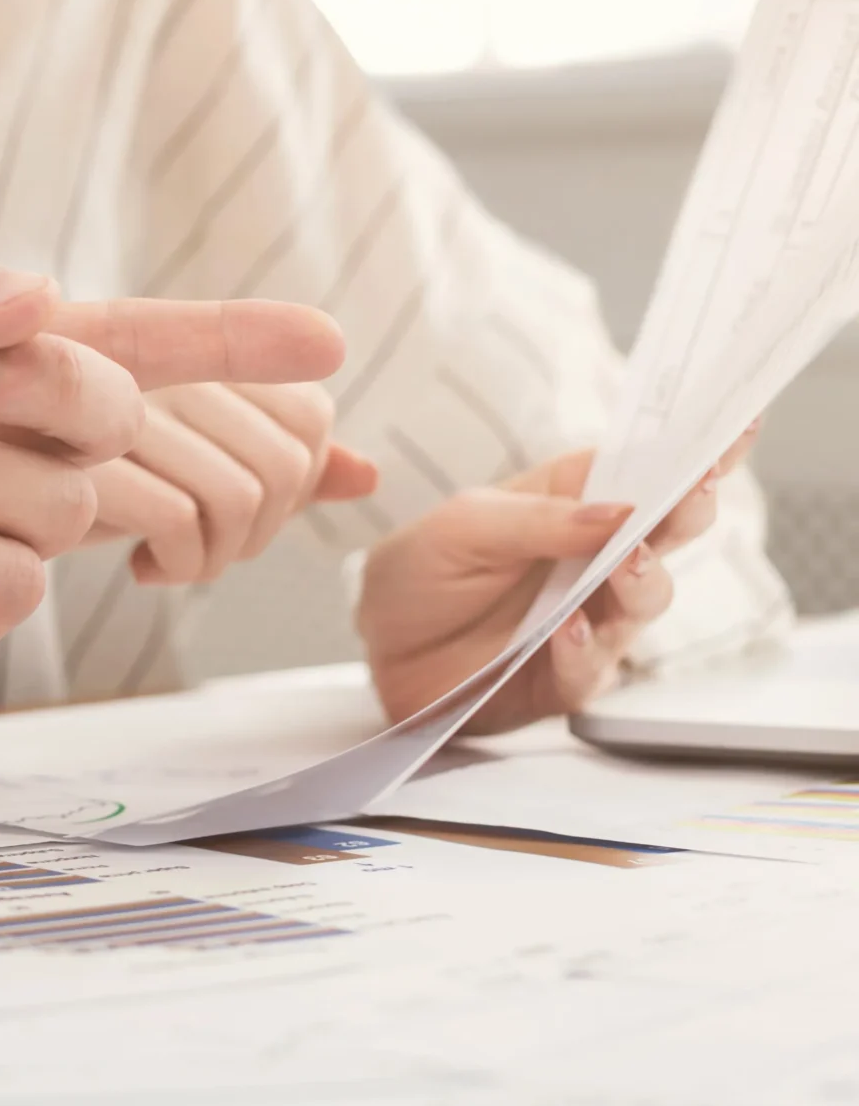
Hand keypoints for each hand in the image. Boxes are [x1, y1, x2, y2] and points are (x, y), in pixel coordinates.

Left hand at [358, 429, 756, 732]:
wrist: (375, 652)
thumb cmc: (417, 578)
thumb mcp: (458, 530)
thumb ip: (534, 518)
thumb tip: (617, 510)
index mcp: (568, 506)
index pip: (639, 470)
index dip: (688, 452)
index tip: (730, 430)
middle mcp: (592, 560)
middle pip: (663, 531)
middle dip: (686, 509)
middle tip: (693, 493)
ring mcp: (589, 619)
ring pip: (645, 599)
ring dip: (643, 579)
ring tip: (627, 561)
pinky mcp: (569, 676)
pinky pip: (592, 667)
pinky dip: (584, 647)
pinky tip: (568, 629)